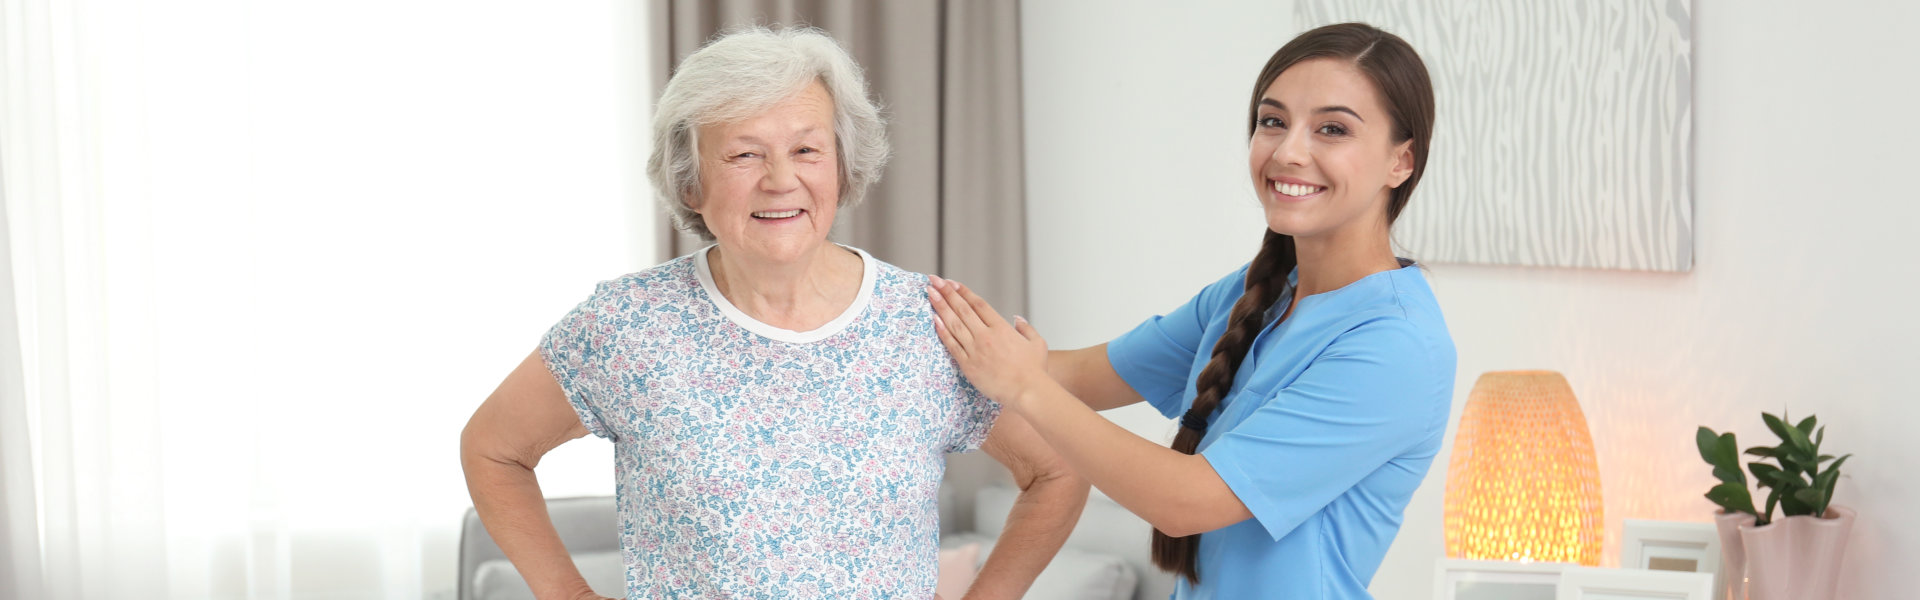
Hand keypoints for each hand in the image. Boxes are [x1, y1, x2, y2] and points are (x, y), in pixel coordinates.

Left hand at [927, 275, 1048, 406]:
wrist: (1028, 391)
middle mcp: (986, 335)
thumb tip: (1017, 319)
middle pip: (962, 309)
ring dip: (940, 306)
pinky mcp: (969, 365)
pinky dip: (942, 331)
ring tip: (929, 293)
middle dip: (946, 292)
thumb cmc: (1035, 370)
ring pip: (954, 324)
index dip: (963, 292)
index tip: (952, 283)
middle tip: (934, 280)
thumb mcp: (1037, 343)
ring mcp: (976, 350)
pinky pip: (952, 345)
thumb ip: (1026, 328)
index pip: (978, 304)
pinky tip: (933, 319)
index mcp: (1002, 327)